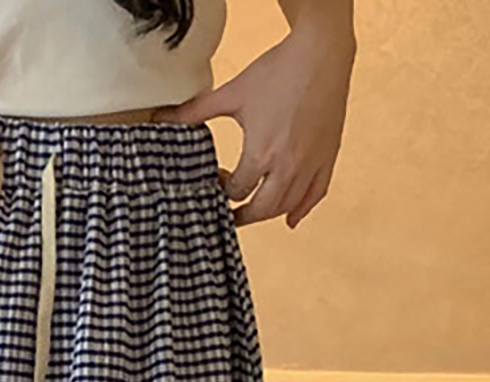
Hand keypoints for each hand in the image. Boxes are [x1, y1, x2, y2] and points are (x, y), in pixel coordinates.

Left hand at [169, 17, 354, 228]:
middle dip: (243, 215)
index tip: (220, 178)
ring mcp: (310, 165)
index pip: (237, 191)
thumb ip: (196, 112)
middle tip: (231, 215)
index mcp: (261, 154)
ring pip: (287, 206)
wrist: (321, 53)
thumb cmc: (278, 71)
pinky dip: (302, 210)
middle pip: (261, 210)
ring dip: (268, 214)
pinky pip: (315, 194)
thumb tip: (162, 118)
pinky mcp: (327, 157)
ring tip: (255, 212)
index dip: (223, 189)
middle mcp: (287, 167)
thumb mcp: (233, 93)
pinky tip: (291, 220)